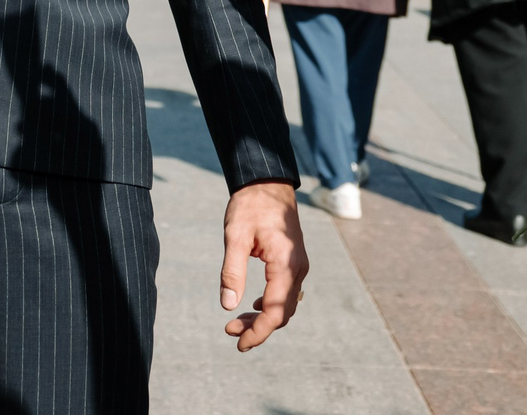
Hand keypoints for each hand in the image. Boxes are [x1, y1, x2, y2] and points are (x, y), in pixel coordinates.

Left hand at [220, 181, 305, 350]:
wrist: (268, 182)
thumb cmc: (250, 205)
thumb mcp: (235, 236)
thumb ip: (232, 271)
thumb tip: (227, 305)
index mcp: (285, 264)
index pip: (275, 311)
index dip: (258, 332)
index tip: (239, 343)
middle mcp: (298, 269)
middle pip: (282, 312)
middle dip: (258, 327)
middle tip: (231, 332)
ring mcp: (298, 265)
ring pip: (285, 304)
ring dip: (263, 317)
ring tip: (237, 322)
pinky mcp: (294, 261)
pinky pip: (286, 292)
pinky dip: (270, 304)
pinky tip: (253, 305)